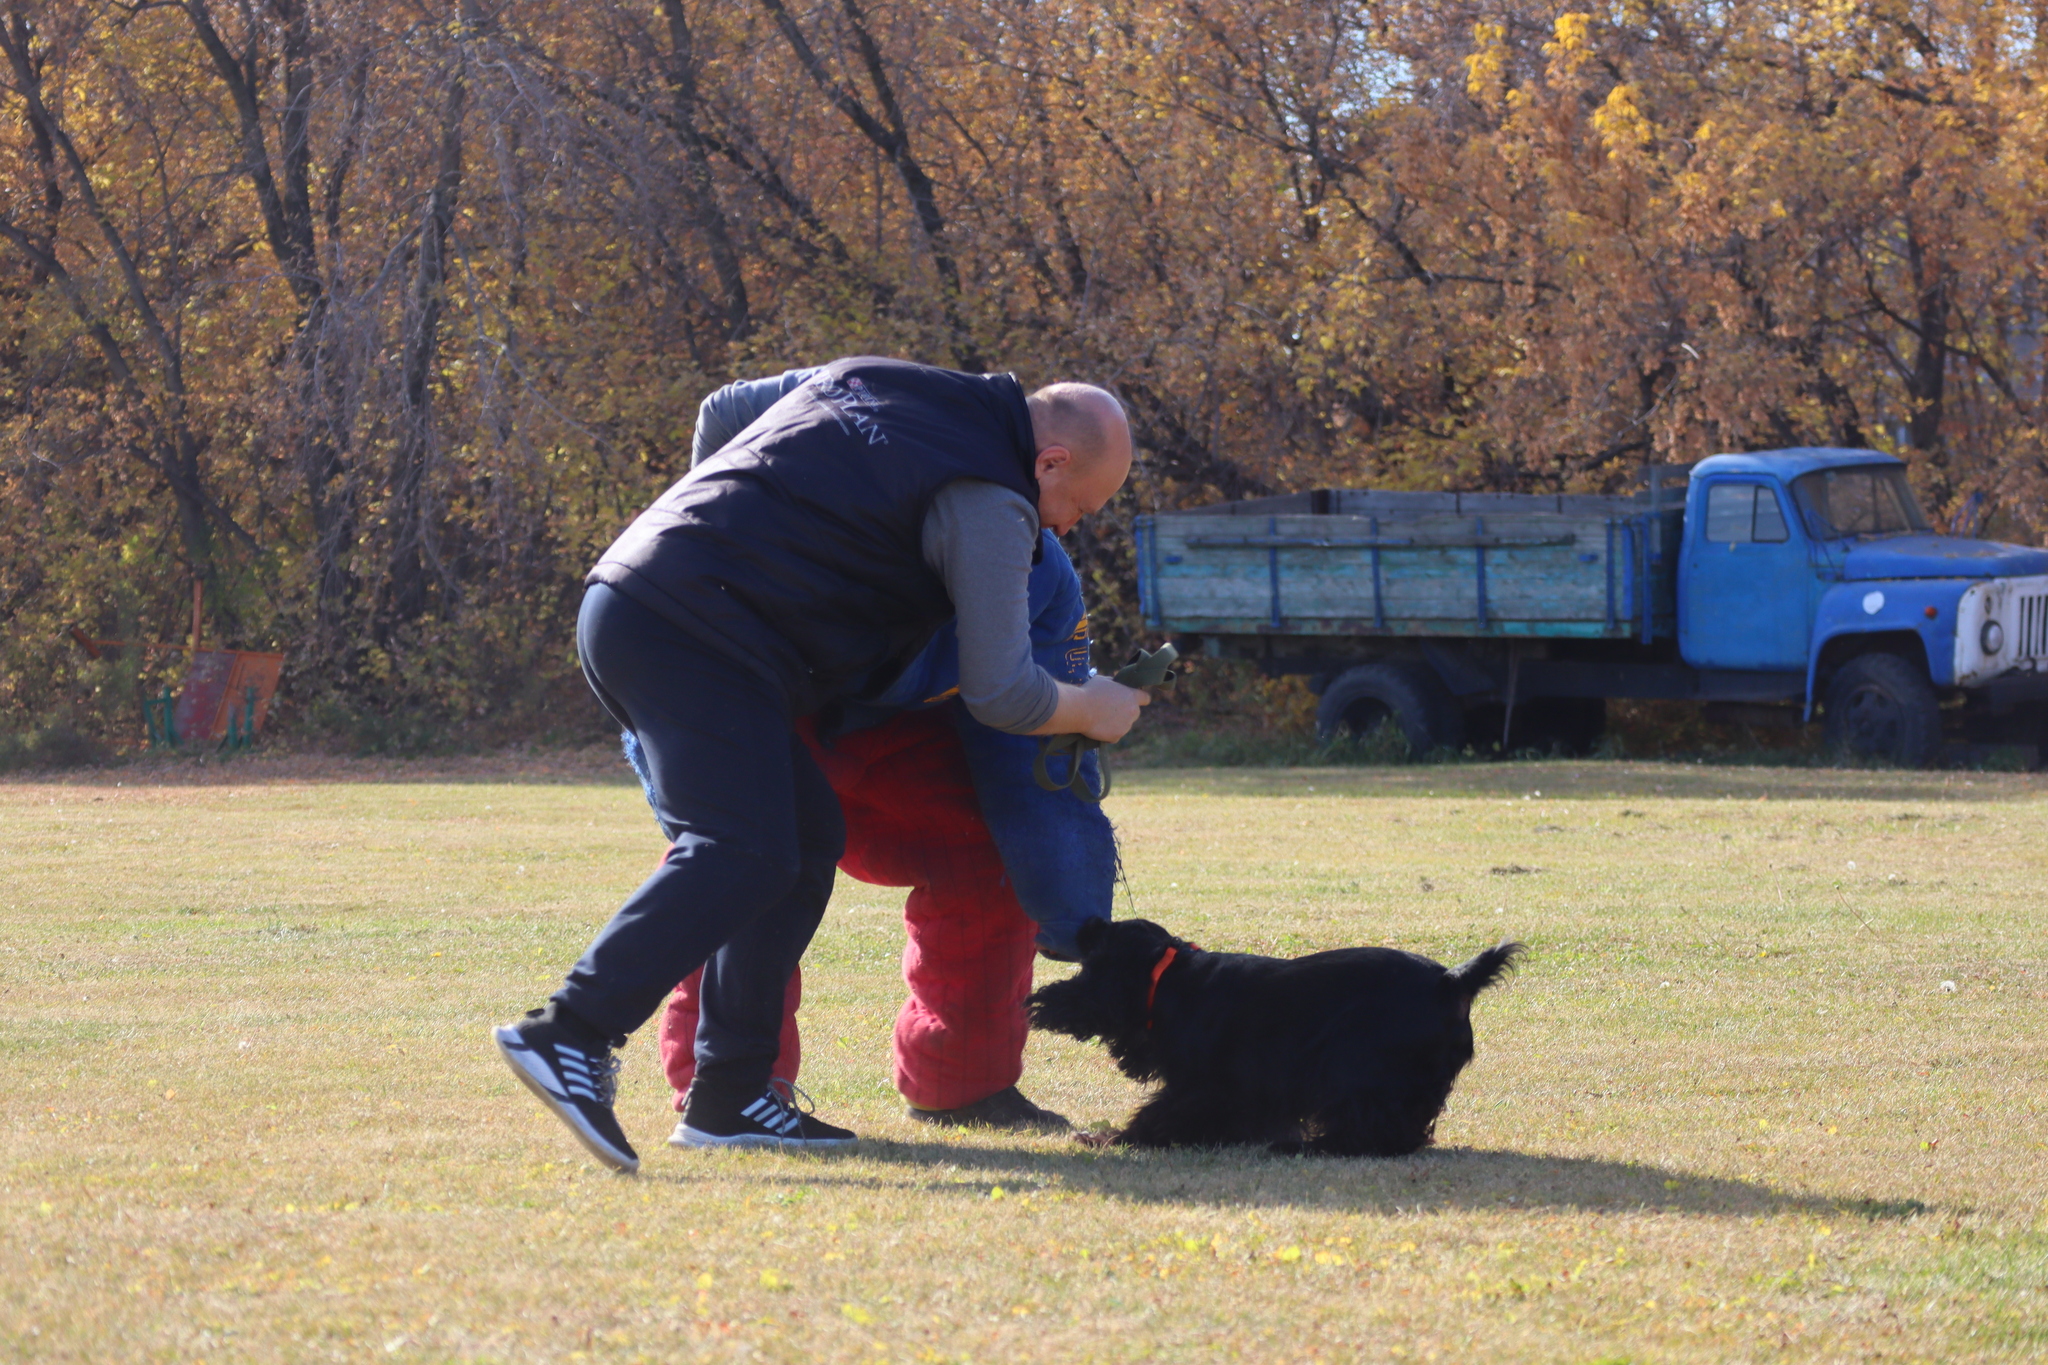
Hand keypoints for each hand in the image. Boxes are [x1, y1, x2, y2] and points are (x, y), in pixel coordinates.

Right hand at [1034, 675, 1149, 742]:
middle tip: (1111, 709)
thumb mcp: (1103, 680)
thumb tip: (1115, 685)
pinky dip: (1108, 732)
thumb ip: (1114, 683)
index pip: (1146, 698)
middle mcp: (1133, 711)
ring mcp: (1126, 726)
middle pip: (1135, 713)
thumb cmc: (1090, 692)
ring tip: (1100, 717)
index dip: (1140, 699)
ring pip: (1124, 725)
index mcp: (1132, 696)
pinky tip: (1098, 726)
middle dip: (1126, 712)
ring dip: (1116, 722)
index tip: (1135, 700)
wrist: (1079, 710)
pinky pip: (1114, 735)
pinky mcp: (1117, 736)